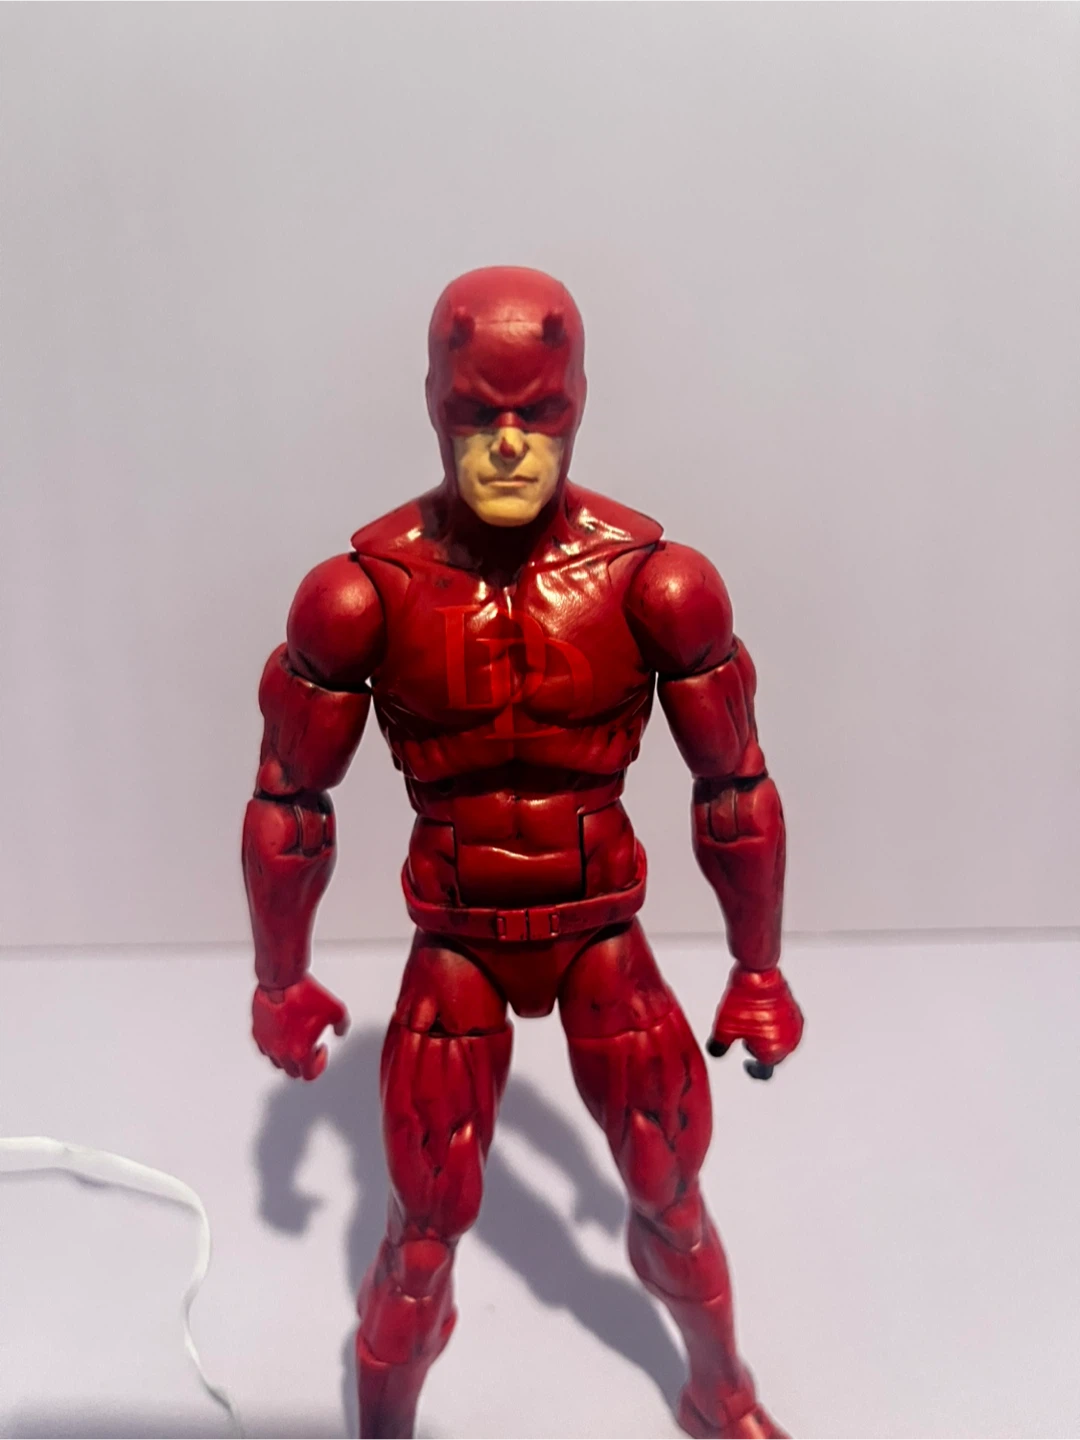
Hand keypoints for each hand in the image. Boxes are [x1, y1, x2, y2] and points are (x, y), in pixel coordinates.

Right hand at [252, 975, 349, 1080]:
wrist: (283, 980)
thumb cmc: (305, 995)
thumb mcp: (336, 1010)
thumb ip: (341, 1026)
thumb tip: (339, 1032)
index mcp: (300, 1052)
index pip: (310, 1074)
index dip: (320, 1064)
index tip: (322, 1052)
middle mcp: (281, 1052)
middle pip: (292, 1072)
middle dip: (304, 1063)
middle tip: (310, 1049)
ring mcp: (267, 1043)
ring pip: (276, 1062)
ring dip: (288, 1057)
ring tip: (296, 1042)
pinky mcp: (257, 1032)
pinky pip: (264, 1048)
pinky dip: (274, 1046)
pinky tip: (282, 1034)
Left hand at [706, 965, 802, 1080]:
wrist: (757, 974)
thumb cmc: (745, 1000)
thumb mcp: (724, 1027)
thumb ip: (719, 1047)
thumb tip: (717, 1053)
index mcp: (773, 1052)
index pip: (764, 1073)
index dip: (753, 1070)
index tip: (747, 1066)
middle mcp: (789, 1043)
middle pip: (774, 1056)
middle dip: (759, 1050)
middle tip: (745, 1039)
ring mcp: (795, 1028)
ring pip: (782, 1042)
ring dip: (769, 1039)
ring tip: (753, 1025)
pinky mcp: (796, 1013)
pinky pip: (787, 1028)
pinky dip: (777, 1027)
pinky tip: (764, 1016)